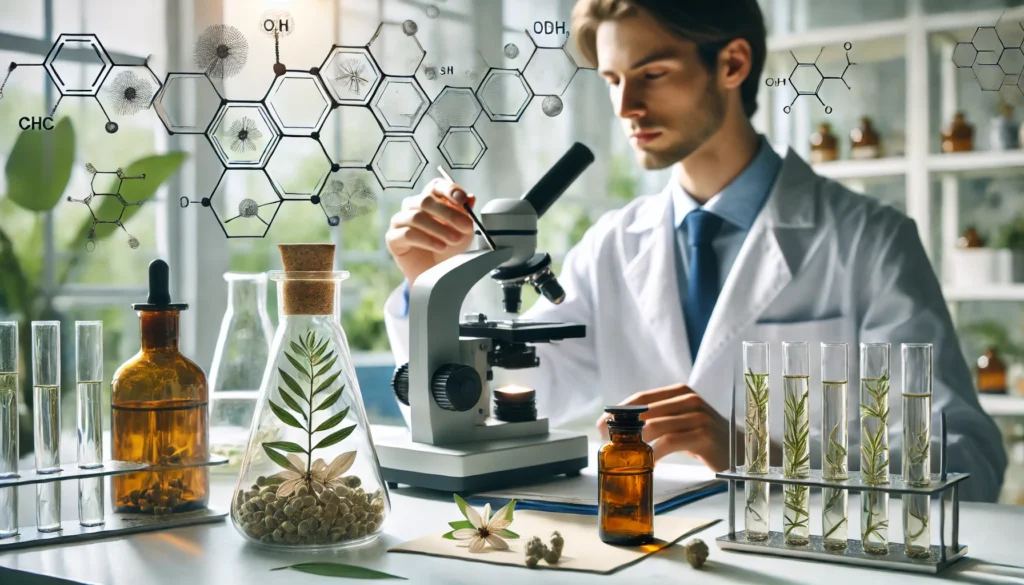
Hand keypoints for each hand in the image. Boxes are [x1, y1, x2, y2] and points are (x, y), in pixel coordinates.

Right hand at [385, 178, 477, 284]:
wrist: (435, 273)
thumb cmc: (448, 248)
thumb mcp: (462, 231)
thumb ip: (465, 214)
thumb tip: (470, 197)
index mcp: (429, 200)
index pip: (435, 186)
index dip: (448, 189)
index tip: (462, 199)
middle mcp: (412, 206)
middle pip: (426, 200)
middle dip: (449, 213)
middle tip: (465, 226)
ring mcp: (400, 221)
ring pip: (416, 216)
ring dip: (439, 228)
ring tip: (454, 240)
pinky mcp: (393, 238)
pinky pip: (408, 234)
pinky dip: (427, 240)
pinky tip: (440, 247)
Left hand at [596, 384, 738, 471]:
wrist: (744, 451)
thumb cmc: (707, 438)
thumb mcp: (683, 423)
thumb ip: (660, 419)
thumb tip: (622, 429)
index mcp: (680, 392)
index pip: (641, 398)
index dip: (618, 412)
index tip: (602, 427)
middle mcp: (688, 400)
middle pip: (644, 412)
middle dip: (621, 429)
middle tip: (609, 446)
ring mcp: (697, 417)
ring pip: (654, 427)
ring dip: (635, 443)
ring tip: (626, 457)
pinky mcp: (703, 436)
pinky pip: (669, 443)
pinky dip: (655, 455)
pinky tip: (650, 465)